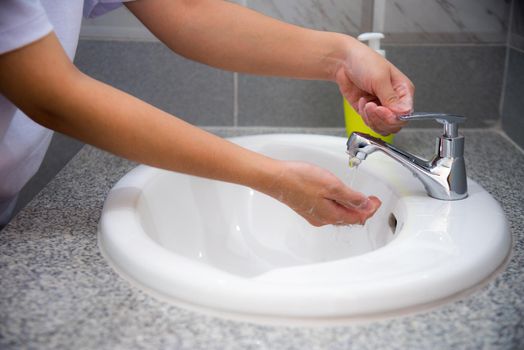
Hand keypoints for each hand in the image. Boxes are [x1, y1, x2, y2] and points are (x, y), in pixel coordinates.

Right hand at [265, 161, 380, 226]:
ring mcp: (314, 214)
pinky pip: (329, 211)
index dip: (370, 209)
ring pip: (339, 215)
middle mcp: (323, 219)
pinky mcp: (307, 208)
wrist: (276, 179)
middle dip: (363, 210)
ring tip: (359, 198)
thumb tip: (365, 205)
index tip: (376, 200)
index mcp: (331, 215)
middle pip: (349, 219)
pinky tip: (339, 197)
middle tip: (371, 200)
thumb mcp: (332, 186)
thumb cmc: (300, 180)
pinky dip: (339, 205)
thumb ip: (351, 197)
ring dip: (351, 207)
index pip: (358, 217)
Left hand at [335, 37, 414, 135]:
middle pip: (395, 123)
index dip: (394, 116)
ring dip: (371, 118)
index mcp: (403, 91)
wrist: (343, 62)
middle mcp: (394, 100)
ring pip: (383, 126)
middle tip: (371, 106)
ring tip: (366, 103)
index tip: (381, 109)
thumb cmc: (364, 62)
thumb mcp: (380, 78)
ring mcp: (381, 107)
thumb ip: (391, 98)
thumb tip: (403, 112)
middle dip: (381, 118)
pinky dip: (364, 116)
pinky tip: (361, 102)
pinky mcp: (369, 111)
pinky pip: (370, 123)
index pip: (406, 113)